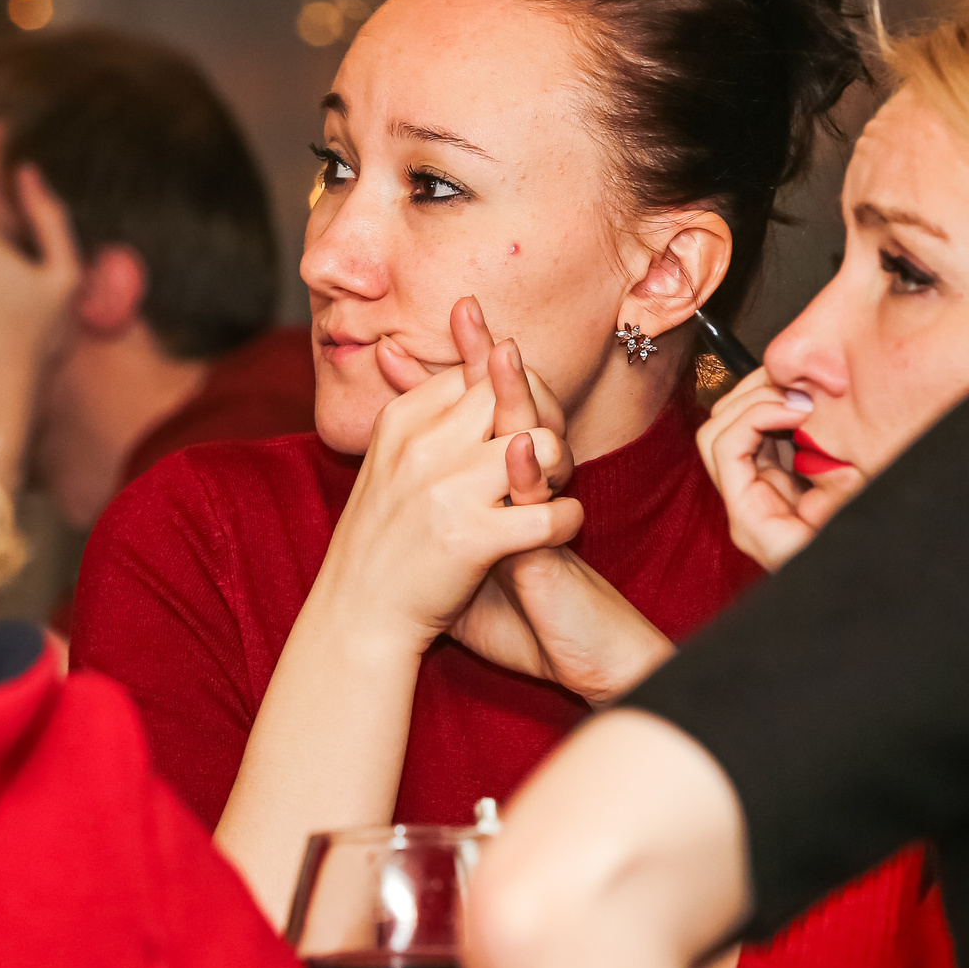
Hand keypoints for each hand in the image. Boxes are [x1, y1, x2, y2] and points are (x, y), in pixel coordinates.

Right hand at [310, 299, 579, 657]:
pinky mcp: (472, 539)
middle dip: (544, 420)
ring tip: (554, 491)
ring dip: (561, 468)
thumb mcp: (387, 461)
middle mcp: (423, 445)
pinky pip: (550, 512)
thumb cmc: (380, 539)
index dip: (512, 392)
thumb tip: (403, 351)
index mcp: (402, 420)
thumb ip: (416, 412)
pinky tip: (561, 527)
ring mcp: (447, 490)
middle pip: (513, 397)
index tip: (519, 425)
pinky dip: (568, 519)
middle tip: (547, 457)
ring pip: (542, 445)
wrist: (356, 615)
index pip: (476, 374)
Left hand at [438, 301, 667, 704]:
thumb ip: (441, 528)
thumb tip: (391, 505)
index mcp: (499, 486)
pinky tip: (515, 450)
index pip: (479, 418)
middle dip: (486, 366)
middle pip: (509, 412)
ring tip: (500, 352)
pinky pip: (545, 505)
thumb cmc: (523, 619)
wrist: (576, 656)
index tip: (400, 344)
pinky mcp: (556, 546)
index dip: (448, 381)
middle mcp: (526, 488)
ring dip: (519, 399)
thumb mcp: (466, 565)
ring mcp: (542, 511)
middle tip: (466, 311)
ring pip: (535, 442)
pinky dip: (531, 477)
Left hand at [696, 367, 869, 570]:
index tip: (799, 408)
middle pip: (717, 429)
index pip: (724, 446)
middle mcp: (743, 505)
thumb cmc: (844, 574)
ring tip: (805, 395)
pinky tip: (810, 413)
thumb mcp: (846, 527)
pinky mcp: (774, 487)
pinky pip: (764, 440)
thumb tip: (819, 440)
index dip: (757, 414)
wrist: (843, 603)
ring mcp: (755, 494)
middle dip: (754, 398)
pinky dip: (781, 417)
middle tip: (799, 391)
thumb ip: (835, 489)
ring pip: (736, 429)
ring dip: (766, 402)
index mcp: (750, 520)